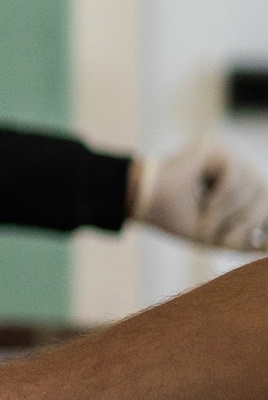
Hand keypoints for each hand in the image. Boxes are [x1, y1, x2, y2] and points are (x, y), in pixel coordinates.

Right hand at [134, 144, 267, 250]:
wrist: (144, 202)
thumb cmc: (174, 217)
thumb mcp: (214, 236)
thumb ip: (244, 241)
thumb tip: (267, 248)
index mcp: (242, 190)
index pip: (264, 204)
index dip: (261, 223)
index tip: (253, 243)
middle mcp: (241, 172)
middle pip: (264, 197)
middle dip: (248, 222)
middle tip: (225, 239)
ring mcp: (231, 159)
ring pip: (252, 187)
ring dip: (230, 212)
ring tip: (206, 221)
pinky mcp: (218, 151)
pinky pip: (235, 178)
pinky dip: (223, 198)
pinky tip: (207, 205)